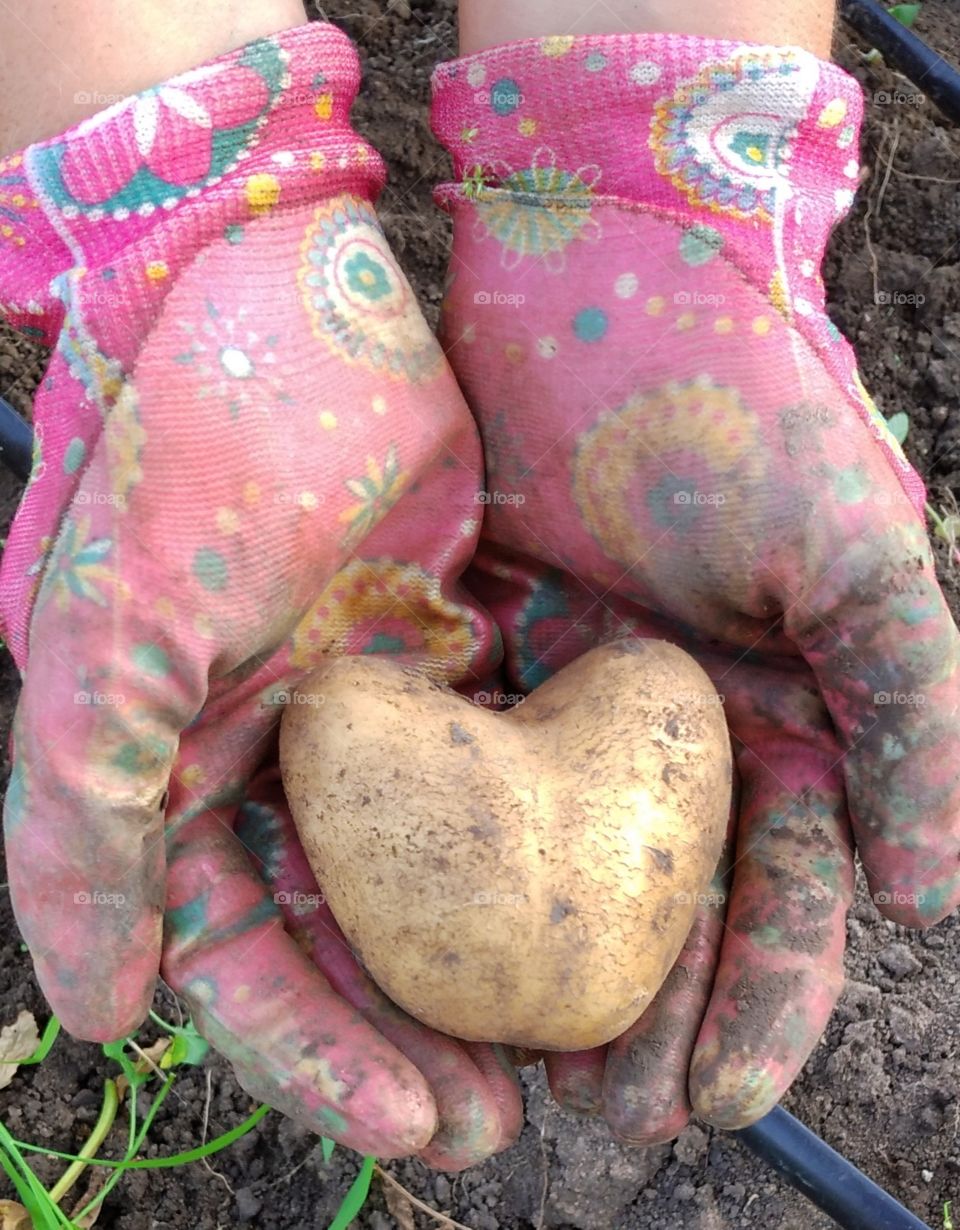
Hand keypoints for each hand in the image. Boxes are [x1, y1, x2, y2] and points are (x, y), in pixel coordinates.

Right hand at [1, 22, 516, 1162]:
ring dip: (484, 971)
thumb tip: (95, 1011)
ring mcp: (364, 712)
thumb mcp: (112, 626)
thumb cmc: (185, 442)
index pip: (235, 959)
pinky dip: (537, 853)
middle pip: (341, 942)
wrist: (281, 279)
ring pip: (428, 879)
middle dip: (410, 1042)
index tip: (411, 1122)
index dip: (313, 1056)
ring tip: (565, 1057)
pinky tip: (601, 912)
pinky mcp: (447, 654)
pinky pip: (496, 780)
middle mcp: (268, 759)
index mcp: (174, 773)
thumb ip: (78, 815)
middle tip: (500, 1121)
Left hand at [431, 36, 959, 1131]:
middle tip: (598, 1120)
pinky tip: (415, 946)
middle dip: (642, 1019)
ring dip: (537, 971)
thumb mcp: (856, 556)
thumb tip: (936, 896)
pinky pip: (459, 784)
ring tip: (504, 1075)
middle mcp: (676, 730)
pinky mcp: (475, 660)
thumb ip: (915, 708)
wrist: (603, 274)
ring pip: (554, 869)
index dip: (766, 1005)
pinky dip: (444, 868)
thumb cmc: (746, 404)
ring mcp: (570, 702)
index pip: (787, 897)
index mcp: (784, 719)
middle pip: (662, 909)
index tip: (712, 1101)